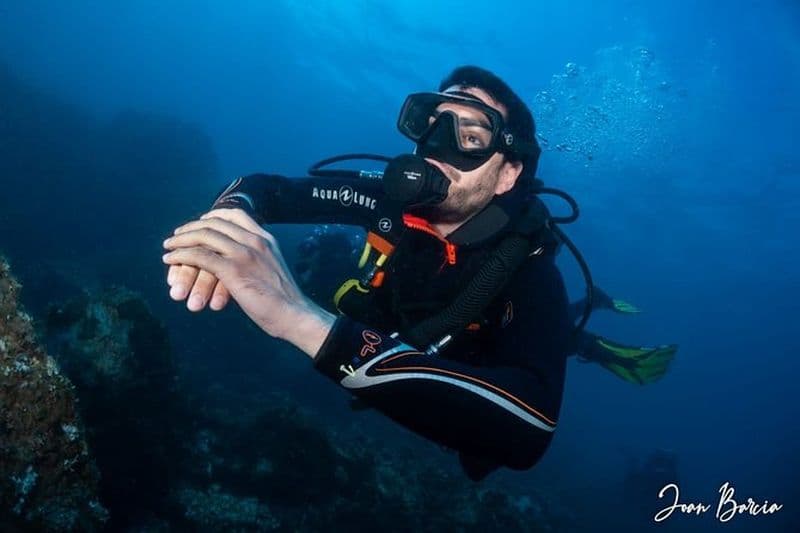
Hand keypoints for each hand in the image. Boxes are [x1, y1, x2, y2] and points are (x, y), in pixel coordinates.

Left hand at [162, 209, 334, 355]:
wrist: (295, 314)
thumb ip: (258, 261)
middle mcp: (255, 241)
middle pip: (215, 223)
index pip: (236, 214)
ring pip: (204, 236)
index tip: (200, 223)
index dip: (213, 216)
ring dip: (181, 239)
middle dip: (191, 227)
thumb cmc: (285, 300)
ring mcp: (244, 254)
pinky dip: (180, 256)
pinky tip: (170, 260)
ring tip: (168, 246)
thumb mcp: (273, 270)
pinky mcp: (234, 270)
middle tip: (177, 235)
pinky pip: (199, 256)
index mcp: (266, 239)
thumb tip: (241, 264)